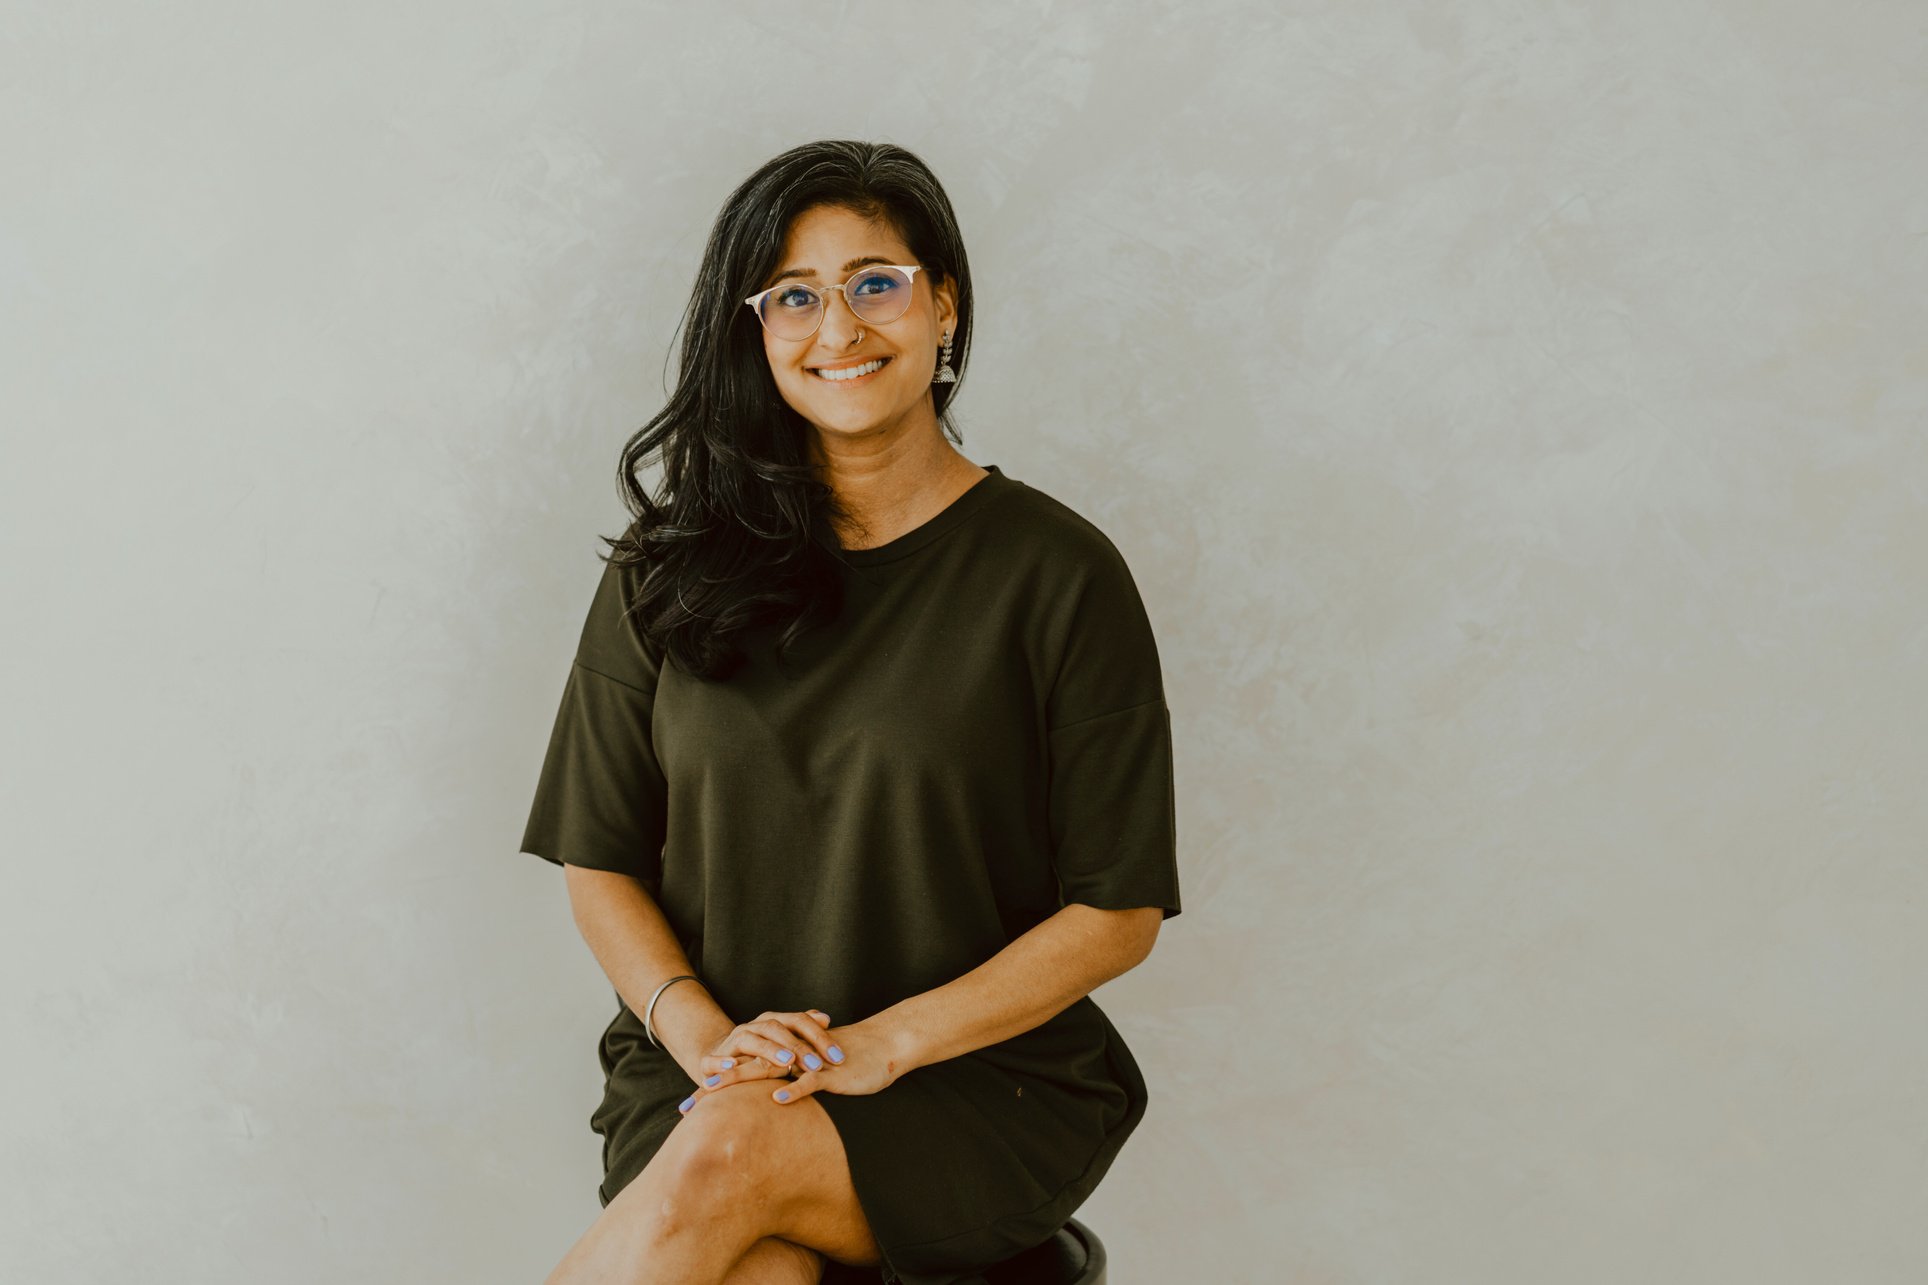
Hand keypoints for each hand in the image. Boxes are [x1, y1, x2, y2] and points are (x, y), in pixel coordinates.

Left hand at [677, 1010, 903, 1112]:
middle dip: (716, 1088)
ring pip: (769, 1072)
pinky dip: (793, 1090)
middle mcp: (791, 1059)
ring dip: (741, 1081)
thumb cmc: (852, 1064)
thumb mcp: (817, 1076)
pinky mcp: (830, 1072)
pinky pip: (809, 1081)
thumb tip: (773, 1109)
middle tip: (688, 1105)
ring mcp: (809, 1063)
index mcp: (785, 1060)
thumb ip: (793, 1086)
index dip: (718, 1088)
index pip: (745, 1071)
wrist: (884, 1045)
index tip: (690, 1106)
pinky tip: (775, 1100)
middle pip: (746, 1071)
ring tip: (715, 1092)